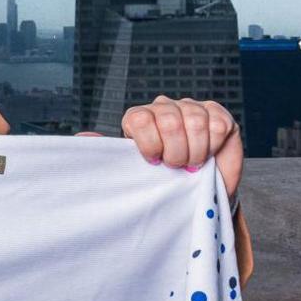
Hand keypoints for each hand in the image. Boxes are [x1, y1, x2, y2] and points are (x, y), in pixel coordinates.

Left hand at [74, 96, 242, 199]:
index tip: (153, 162)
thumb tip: (83, 139)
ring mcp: (191, 108)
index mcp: (139, 118)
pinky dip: (213, 145)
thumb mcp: (130, 172)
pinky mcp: (218, 114)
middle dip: (175, 152)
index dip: (150, 144)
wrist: (194, 192)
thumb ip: (108, 155)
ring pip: (195, 121)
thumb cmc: (159, 181)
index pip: (139, 118)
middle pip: (168, 120)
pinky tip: (207, 154)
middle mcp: (164, 108)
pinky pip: (217, 124)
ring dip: (195, 151)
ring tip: (191, 164)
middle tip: (176, 167)